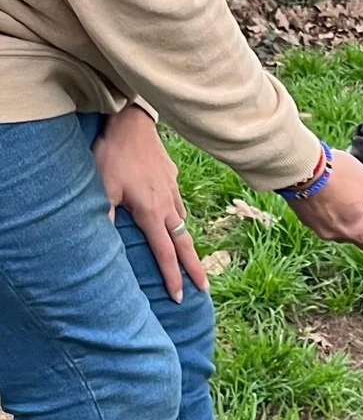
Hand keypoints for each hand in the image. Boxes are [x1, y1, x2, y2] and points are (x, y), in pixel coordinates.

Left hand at [93, 103, 207, 301]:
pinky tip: (175, 222)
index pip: (165, 253)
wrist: (132, 123)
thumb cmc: (114, 154)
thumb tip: (101, 244)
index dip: (172, 277)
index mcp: (152, 213)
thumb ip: (105, 216)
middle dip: (195, 269)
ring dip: (187, 245)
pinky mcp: (172, 180)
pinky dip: (179, 221)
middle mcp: (168, 207)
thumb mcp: (103, 186)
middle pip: (185, 245)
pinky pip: (179, 207)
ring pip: (183, 225)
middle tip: (204, 289)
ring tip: (190, 261)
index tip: (179, 296)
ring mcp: (173, 193)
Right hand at [288, 149, 362, 249]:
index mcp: (354, 230)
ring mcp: (316, 228)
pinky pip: (320, 218)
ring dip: (342, 214)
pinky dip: (326, 209)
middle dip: (360, 220)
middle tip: (360, 198)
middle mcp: (335, 235)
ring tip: (340, 191)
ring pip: (336, 226)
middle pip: (353, 235)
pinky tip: (325, 191)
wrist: (300, 166)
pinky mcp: (303, 218)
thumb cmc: (338, 174)